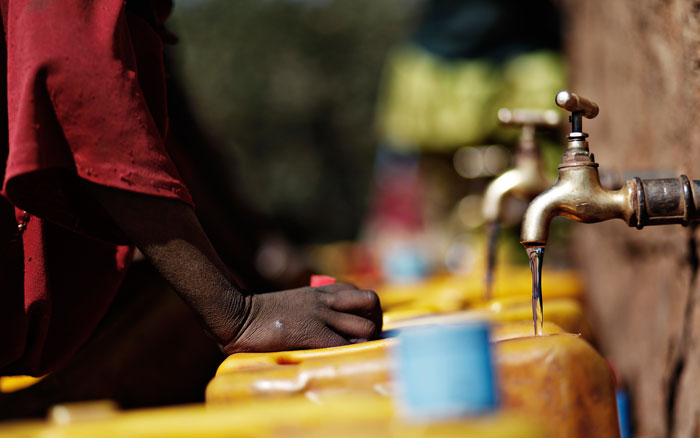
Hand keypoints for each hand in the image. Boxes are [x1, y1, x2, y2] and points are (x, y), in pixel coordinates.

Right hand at [221, 283, 382, 353]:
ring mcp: (321, 315)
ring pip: (366, 327)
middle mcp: (326, 300)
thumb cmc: (259, 316)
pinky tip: (339, 361)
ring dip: (365, 343)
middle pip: (372, 303)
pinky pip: (345, 345)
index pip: (361, 293)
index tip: (359, 328)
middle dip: (375, 324)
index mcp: (321, 291)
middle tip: (363, 342)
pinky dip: (349, 355)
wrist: (237, 315)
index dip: (367, 312)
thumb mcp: (293, 304)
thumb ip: (311, 308)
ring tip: (353, 353)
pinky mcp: (312, 333)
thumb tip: (323, 324)